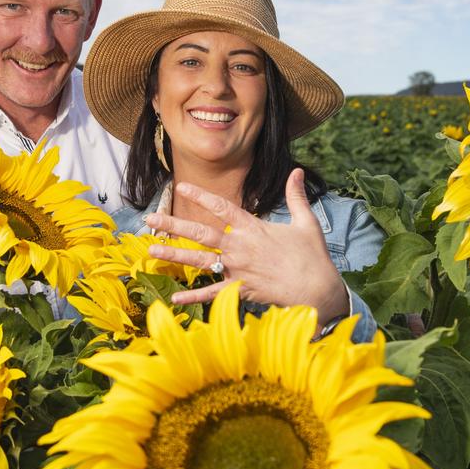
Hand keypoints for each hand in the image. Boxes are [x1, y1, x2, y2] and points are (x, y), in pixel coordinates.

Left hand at [144, 168, 349, 327]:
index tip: (181, 187)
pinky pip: (212, 293)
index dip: (201, 196)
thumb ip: (296, 196)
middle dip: (174, 225)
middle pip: (201, 233)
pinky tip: (174, 297)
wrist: (319, 290)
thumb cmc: (313, 257)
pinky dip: (194, 296)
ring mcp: (238, 270)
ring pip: (200, 261)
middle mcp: (240, 247)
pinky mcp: (240, 290)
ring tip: (152, 251)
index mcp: (254, 228)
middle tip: (150, 219)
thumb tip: (297, 171)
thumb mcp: (306, 222)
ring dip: (174, 255)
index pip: (222, 207)